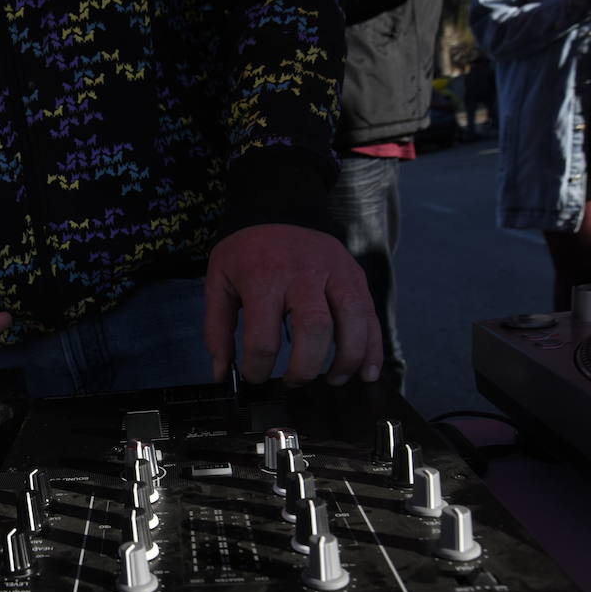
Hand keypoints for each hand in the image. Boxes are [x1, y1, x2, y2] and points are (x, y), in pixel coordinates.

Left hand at [204, 224, 381, 385]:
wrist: (277, 209)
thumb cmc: (246, 253)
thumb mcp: (218, 283)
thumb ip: (217, 330)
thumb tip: (220, 373)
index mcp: (264, 279)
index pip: (264, 337)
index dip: (259, 367)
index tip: (256, 377)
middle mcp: (304, 275)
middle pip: (315, 328)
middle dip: (306, 367)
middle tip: (293, 382)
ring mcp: (336, 273)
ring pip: (353, 320)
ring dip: (347, 359)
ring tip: (333, 380)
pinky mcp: (356, 276)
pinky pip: (370, 315)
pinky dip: (373, 348)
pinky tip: (367, 372)